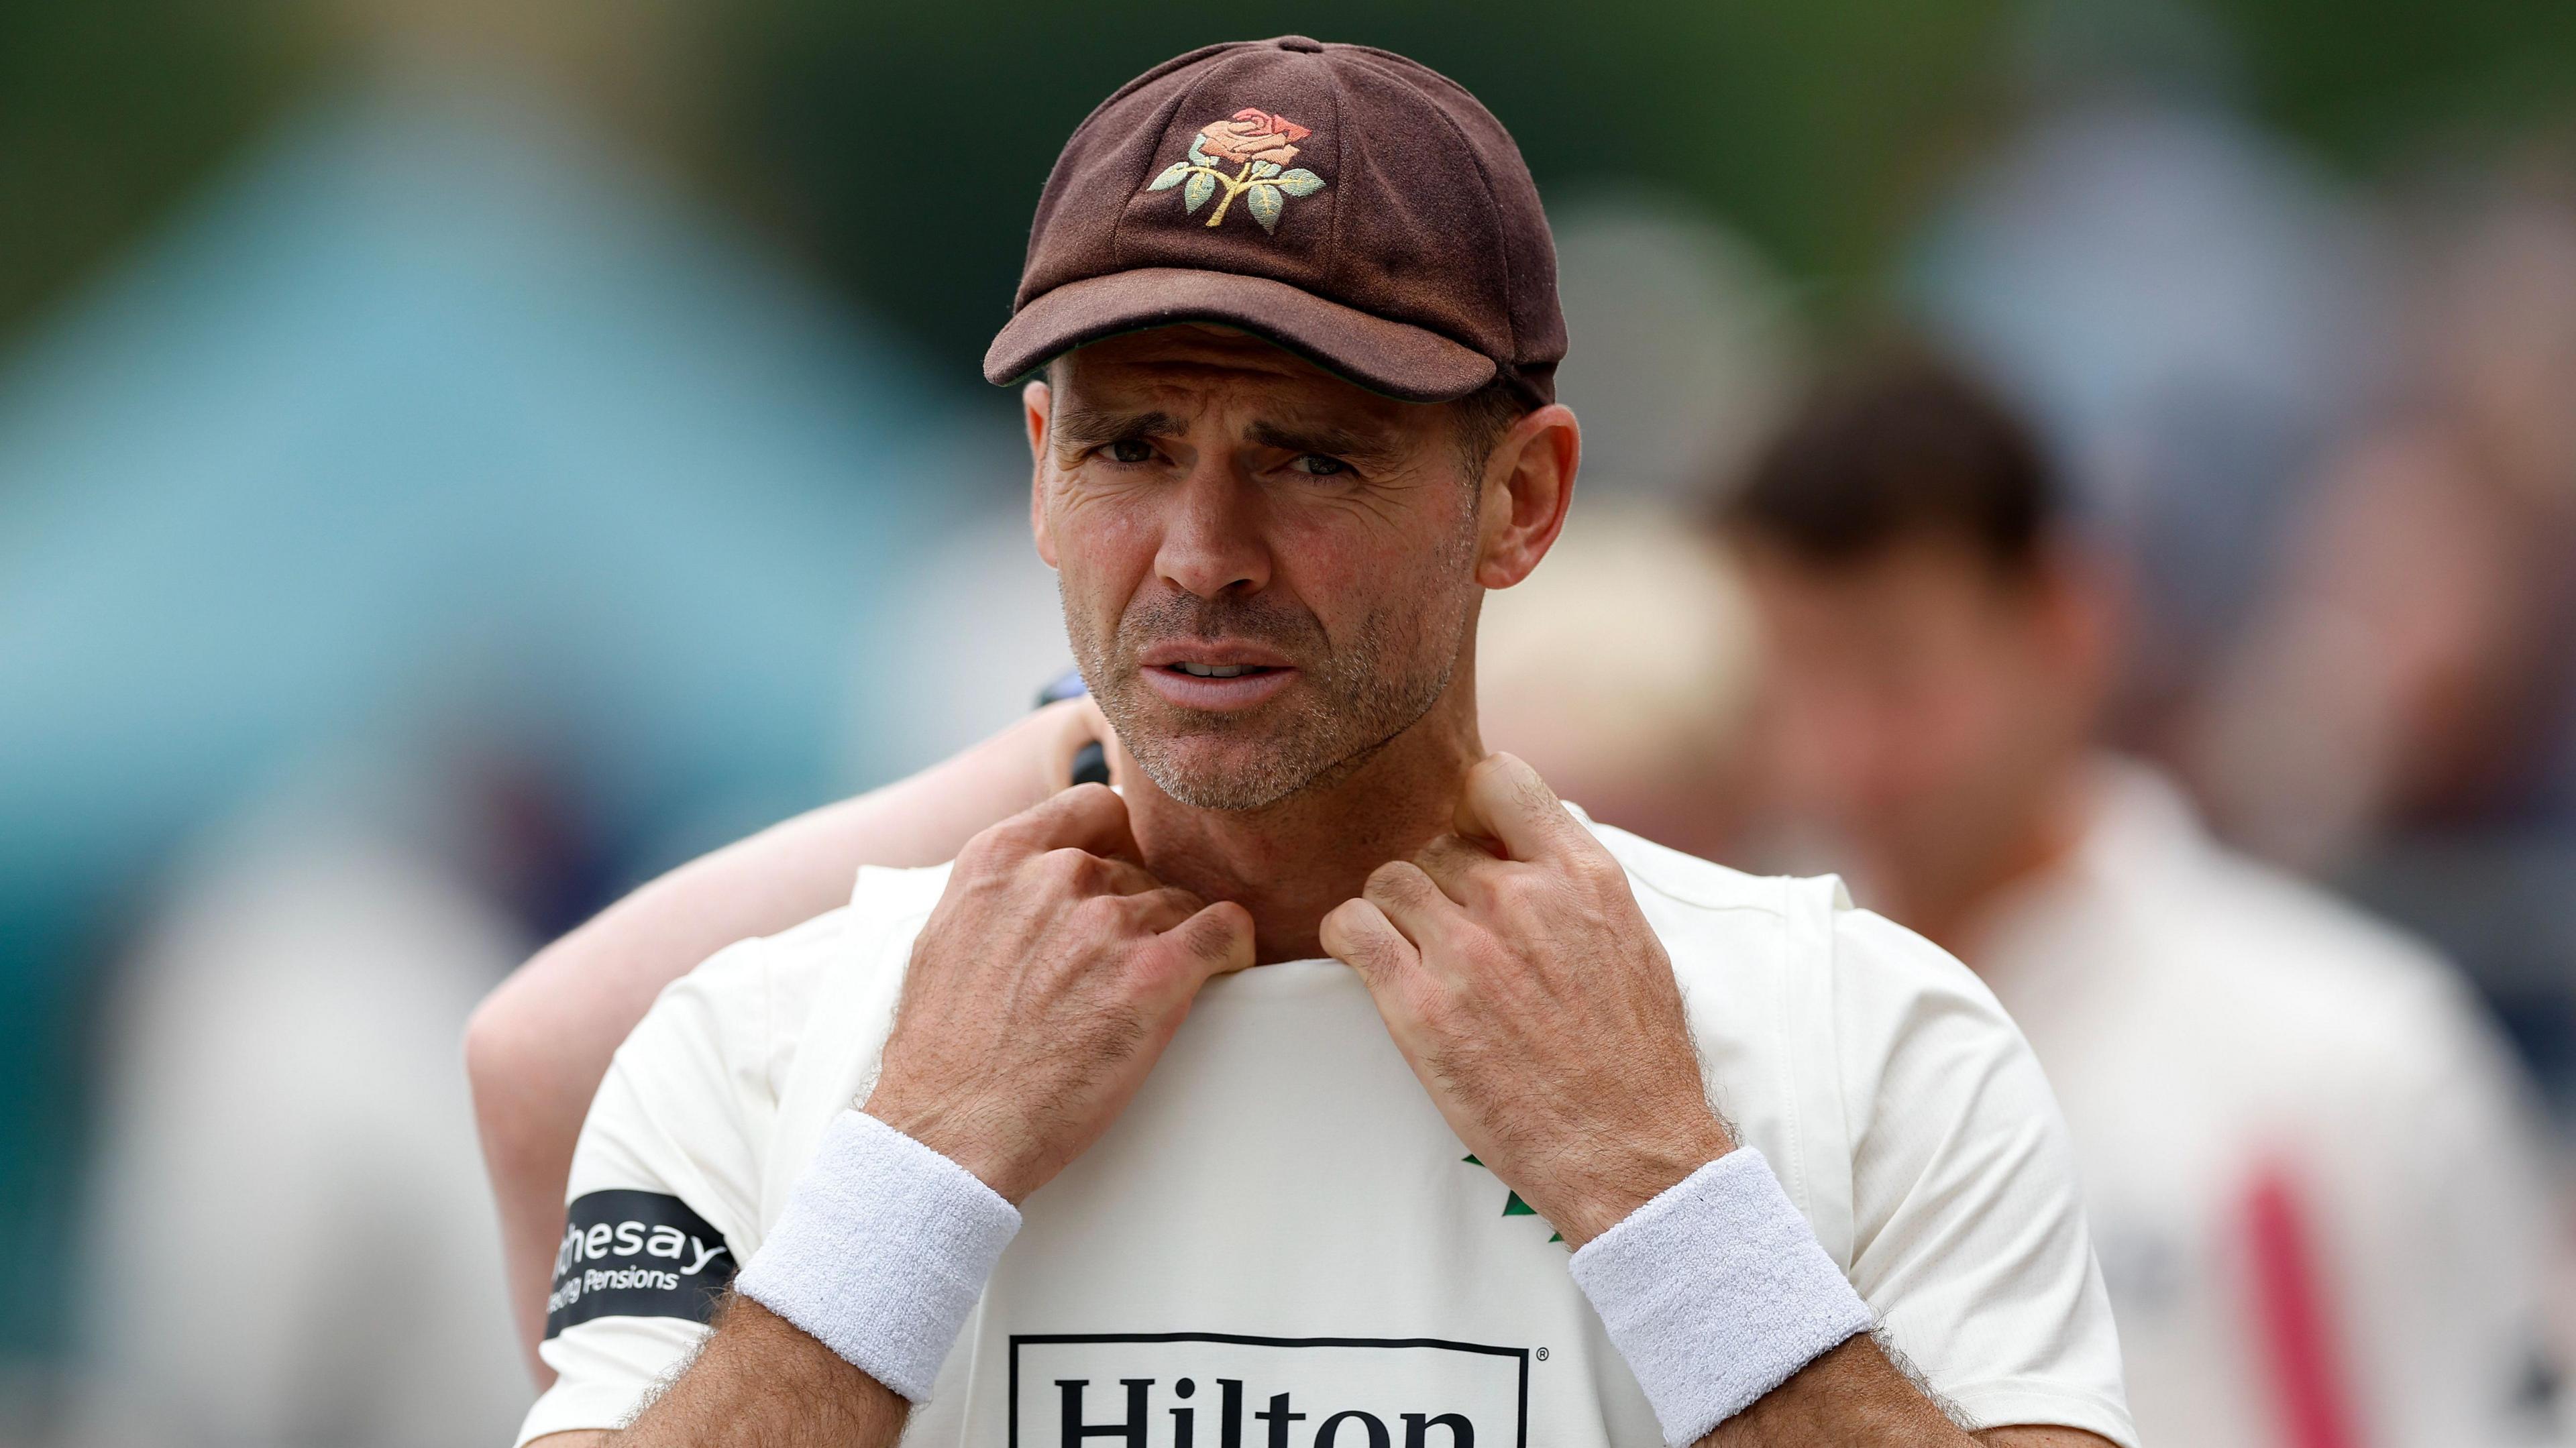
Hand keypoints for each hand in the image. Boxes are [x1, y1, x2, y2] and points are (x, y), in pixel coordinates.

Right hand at [863, 784, 1253, 1202]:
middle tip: (1120, 972)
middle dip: (1139, 914)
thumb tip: (1042, 878)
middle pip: (1140, 868)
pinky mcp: (1156, 972)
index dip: (1119, 843)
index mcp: (1000, 858)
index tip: (1124, 877)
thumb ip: (1002, 891)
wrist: (948, 1131)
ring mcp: (1108, 920)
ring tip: (1146, 998)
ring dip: (1175, 944)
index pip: (1096, 805)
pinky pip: (1227, 929)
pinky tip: (1222, 970)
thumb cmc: (945, 1054)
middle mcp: (1057, 875)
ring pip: (1180, 905)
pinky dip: (1233, 949)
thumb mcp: (948, 935)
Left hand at [1320, 754, 1732, 1246]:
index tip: (1474, 847)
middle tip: (1450, 937)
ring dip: (1392, 912)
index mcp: (1582, 876)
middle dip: (1437, 884)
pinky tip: (1363, 956)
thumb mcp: (1630, 941)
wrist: (1629, 1152)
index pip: (1498, 779)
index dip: (1473, 810)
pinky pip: (1351, 928)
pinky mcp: (1420, 1008)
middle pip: (1436, 844)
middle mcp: (1521, 900)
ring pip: (1389, 880)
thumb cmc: (1635, 1059)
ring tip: (1414, 955)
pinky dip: (1348, 934)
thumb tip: (1523, 844)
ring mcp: (1468, 952)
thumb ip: (1573, 883)